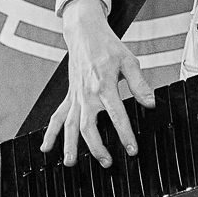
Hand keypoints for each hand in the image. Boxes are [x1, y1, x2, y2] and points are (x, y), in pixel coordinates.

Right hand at [40, 0, 154, 166]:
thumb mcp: (129, 62)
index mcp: (104, 84)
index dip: (124, 133)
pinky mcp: (69, 96)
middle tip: (106, 162)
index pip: (116, 114)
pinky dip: (51, 132)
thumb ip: (139, 84)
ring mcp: (75, 96)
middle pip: (88, 125)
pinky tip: (47, 148)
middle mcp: (87, 93)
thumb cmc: (108, 47)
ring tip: (71, 163)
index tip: (131, 149)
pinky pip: (57, 116)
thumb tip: (150, 103)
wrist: (85, 33)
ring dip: (70, 145)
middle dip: (96, 146)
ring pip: (69, 124)